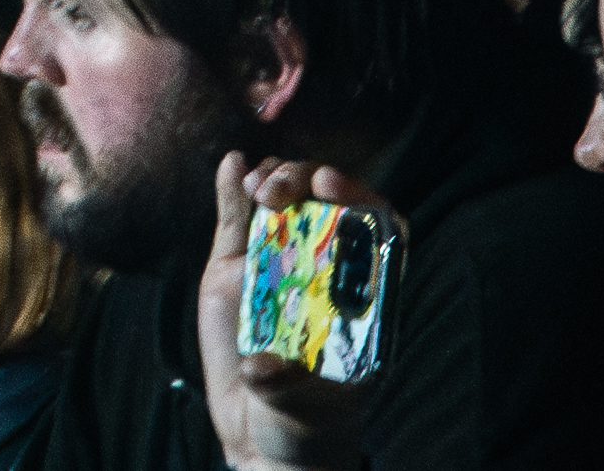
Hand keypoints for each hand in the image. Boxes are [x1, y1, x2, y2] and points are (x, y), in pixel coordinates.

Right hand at [193, 153, 381, 469]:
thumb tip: (260, 366)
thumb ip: (288, 385)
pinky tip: (230, 165)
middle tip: (280, 188)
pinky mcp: (233, 271)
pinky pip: (235, 221)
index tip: (334, 188)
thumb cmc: (309, 425)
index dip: (359, 198)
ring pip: (281, 204)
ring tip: (257, 184)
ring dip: (272, 180)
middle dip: (305, 182)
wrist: (262, 439)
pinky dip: (231, 190)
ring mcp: (275, 265)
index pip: (373, 229)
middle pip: (323, 204)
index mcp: (358, 291)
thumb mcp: (310, 407)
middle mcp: (320, 268)